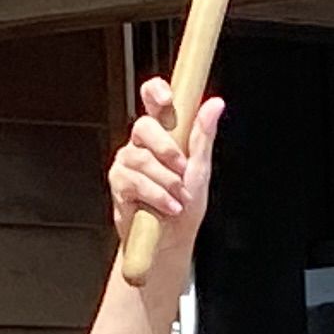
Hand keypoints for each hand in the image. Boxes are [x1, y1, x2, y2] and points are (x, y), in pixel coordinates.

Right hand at [105, 79, 220, 280]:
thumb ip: (203, 136)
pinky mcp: (118, 183)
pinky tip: (169, 206)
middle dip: (167, 149)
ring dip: (166, 180)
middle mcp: (140, 143)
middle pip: (143, 126)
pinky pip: (134, 180)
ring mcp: (126, 162)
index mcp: (161, 133)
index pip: (152, 99)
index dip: (156, 92)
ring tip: (179, 197)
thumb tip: (215, 104)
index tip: (167, 98)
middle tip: (183, 170)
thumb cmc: (185, 204)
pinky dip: (156, 195)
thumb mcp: (200, 169)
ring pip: (141, 157)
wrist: (172, 241)